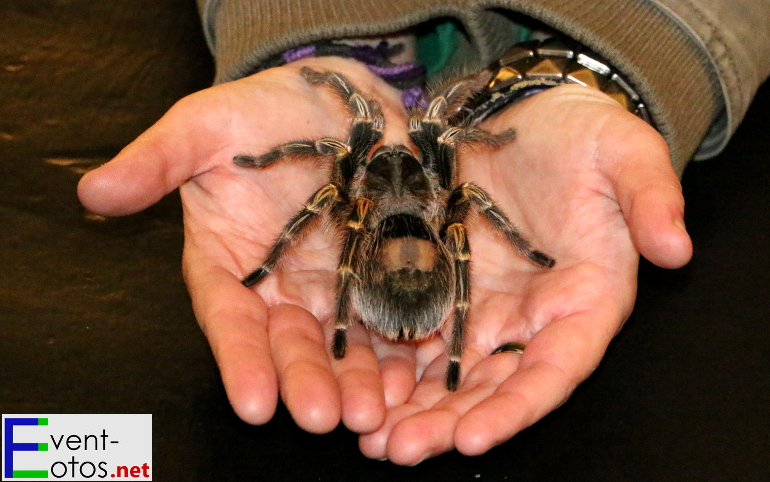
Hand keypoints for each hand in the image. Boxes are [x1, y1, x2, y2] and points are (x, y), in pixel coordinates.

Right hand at [77, 57, 411, 433]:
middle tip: (322, 419)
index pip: (229, 320)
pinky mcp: (380, 276)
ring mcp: (334, 288)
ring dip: (356, 384)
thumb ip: (155, 161)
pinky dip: (400, 352)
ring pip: (344, 346)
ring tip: (373, 415)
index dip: (240, 361)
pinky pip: (391, 320)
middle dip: (306, 383)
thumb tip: (91, 193)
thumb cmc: (261, 113)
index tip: (253, 401)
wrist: (335, 98)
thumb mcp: (203, 128)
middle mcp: (280, 288)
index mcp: (229, 265)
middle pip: (291, 345)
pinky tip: (412, 382)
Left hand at [357, 85, 692, 462]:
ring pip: (449, 375)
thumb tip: (678, 248)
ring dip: (412, 410)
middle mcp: (532, 318)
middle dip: (448, 424)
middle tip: (398, 450)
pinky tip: (356, 388)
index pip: (555, 369)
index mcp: (584, 302)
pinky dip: (389, 368)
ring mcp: (483, 307)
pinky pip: (415, 338)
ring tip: (368, 439)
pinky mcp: (443, 286)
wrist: (528, 110)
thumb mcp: (625, 152)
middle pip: (493, 387)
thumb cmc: (583, 134)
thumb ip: (652, 197)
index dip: (518, 407)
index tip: (474, 437)